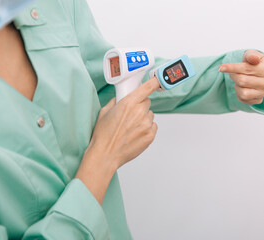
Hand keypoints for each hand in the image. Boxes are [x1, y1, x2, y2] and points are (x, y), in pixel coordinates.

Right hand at [75, 77, 159, 203]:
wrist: (106, 154)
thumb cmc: (103, 135)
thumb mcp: (105, 112)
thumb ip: (116, 101)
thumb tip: (122, 97)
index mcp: (128, 103)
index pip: (146, 88)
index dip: (155, 82)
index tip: (159, 79)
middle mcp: (140, 112)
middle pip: (147, 102)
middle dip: (140, 105)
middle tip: (130, 115)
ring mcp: (146, 124)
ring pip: (150, 115)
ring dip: (143, 118)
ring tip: (130, 128)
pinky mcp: (150, 135)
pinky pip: (152, 126)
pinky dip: (146, 128)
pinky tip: (135, 134)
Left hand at [219, 50, 263, 104]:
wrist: (258, 72)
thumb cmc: (253, 62)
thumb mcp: (251, 54)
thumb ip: (251, 55)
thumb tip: (254, 58)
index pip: (247, 69)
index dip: (232, 68)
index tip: (221, 68)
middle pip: (242, 81)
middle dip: (234, 76)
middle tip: (233, 73)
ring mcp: (263, 92)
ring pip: (243, 92)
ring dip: (237, 85)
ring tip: (238, 80)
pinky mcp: (258, 100)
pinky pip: (243, 99)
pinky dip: (238, 93)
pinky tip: (241, 87)